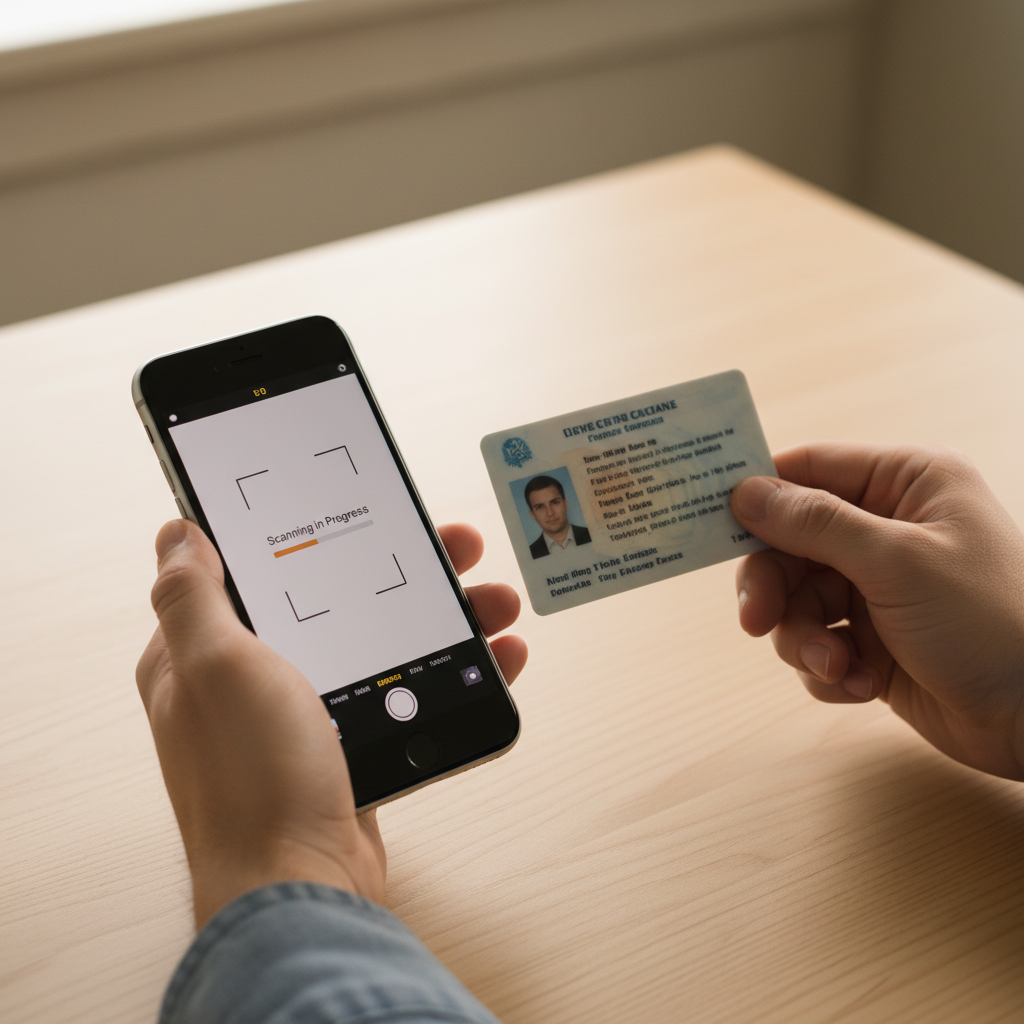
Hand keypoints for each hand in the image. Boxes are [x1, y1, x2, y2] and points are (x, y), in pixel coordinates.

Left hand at [137, 520, 527, 928]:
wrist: (301, 889)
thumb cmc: (252, 778)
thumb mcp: (216, 667)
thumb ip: (192, 596)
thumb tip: (177, 534)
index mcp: (203, 655)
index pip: (256, 568)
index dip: (311, 533)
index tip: (367, 508)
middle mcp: (250, 682)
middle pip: (337, 599)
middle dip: (405, 571)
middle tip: (458, 547)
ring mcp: (303, 716)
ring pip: (380, 641)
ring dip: (444, 617)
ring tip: (495, 602)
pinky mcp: (348, 747)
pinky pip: (405, 692)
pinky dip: (450, 671)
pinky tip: (495, 656)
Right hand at [730, 442, 1023, 779]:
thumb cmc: (992, 621)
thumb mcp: (897, 562)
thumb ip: (814, 523)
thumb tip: (745, 491)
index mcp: (906, 484)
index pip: (809, 471)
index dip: (758, 495)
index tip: (710, 523)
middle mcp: (888, 529)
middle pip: (789, 543)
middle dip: (773, 587)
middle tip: (756, 621)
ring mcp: (879, 587)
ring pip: (797, 600)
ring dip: (804, 639)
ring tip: (835, 668)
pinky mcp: (873, 640)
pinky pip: (817, 642)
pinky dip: (828, 668)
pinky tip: (861, 685)